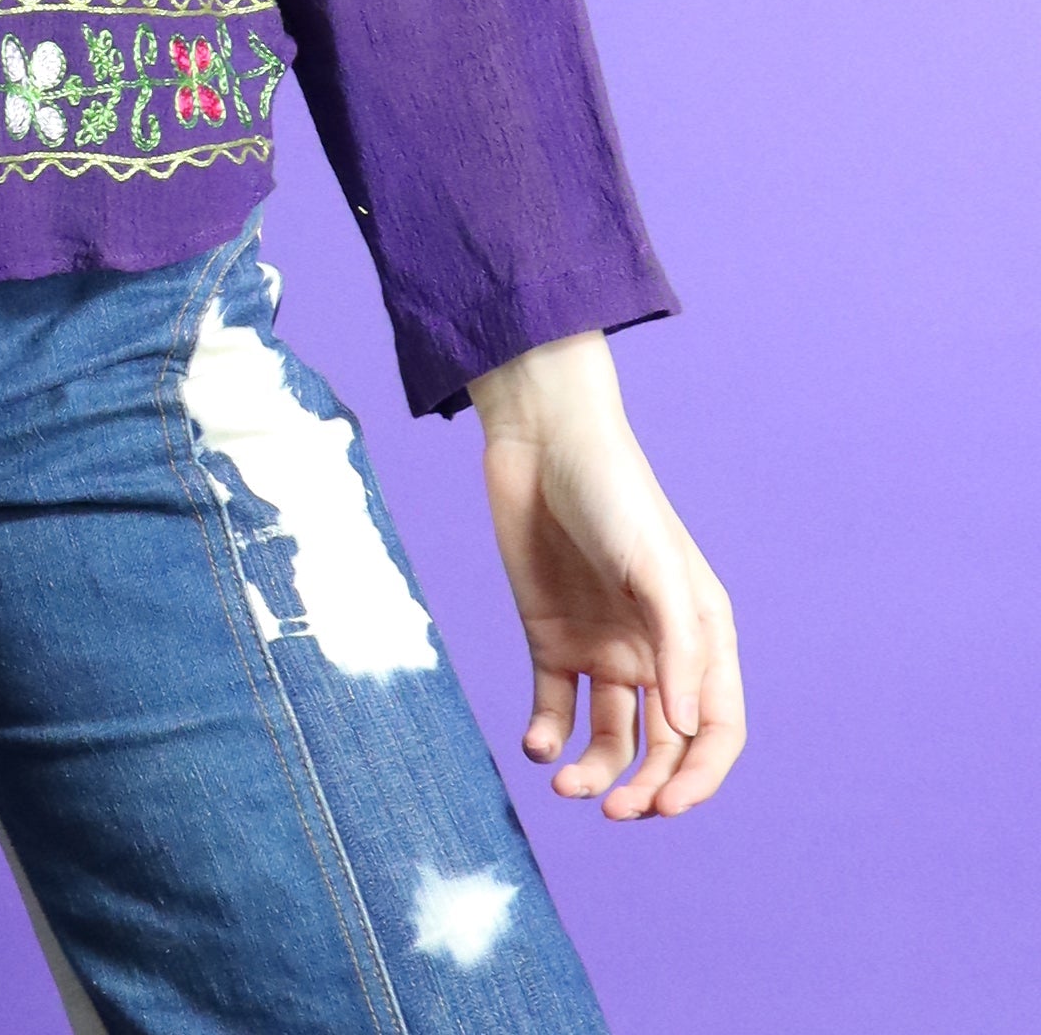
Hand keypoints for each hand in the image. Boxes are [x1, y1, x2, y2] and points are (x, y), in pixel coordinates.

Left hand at [467, 331, 743, 819]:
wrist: (543, 442)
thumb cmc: (614, 494)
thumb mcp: (655, 567)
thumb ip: (676, 649)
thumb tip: (686, 732)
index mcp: (701, 638)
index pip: (716, 731)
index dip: (699, 777)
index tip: (665, 806)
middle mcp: (656, 652)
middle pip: (664, 747)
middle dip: (645, 787)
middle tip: (612, 810)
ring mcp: (603, 647)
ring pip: (609, 737)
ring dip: (594, 771)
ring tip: (563, 781)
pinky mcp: (550, 636)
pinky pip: (554, 704)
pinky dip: (547, 733)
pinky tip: (536, 743)